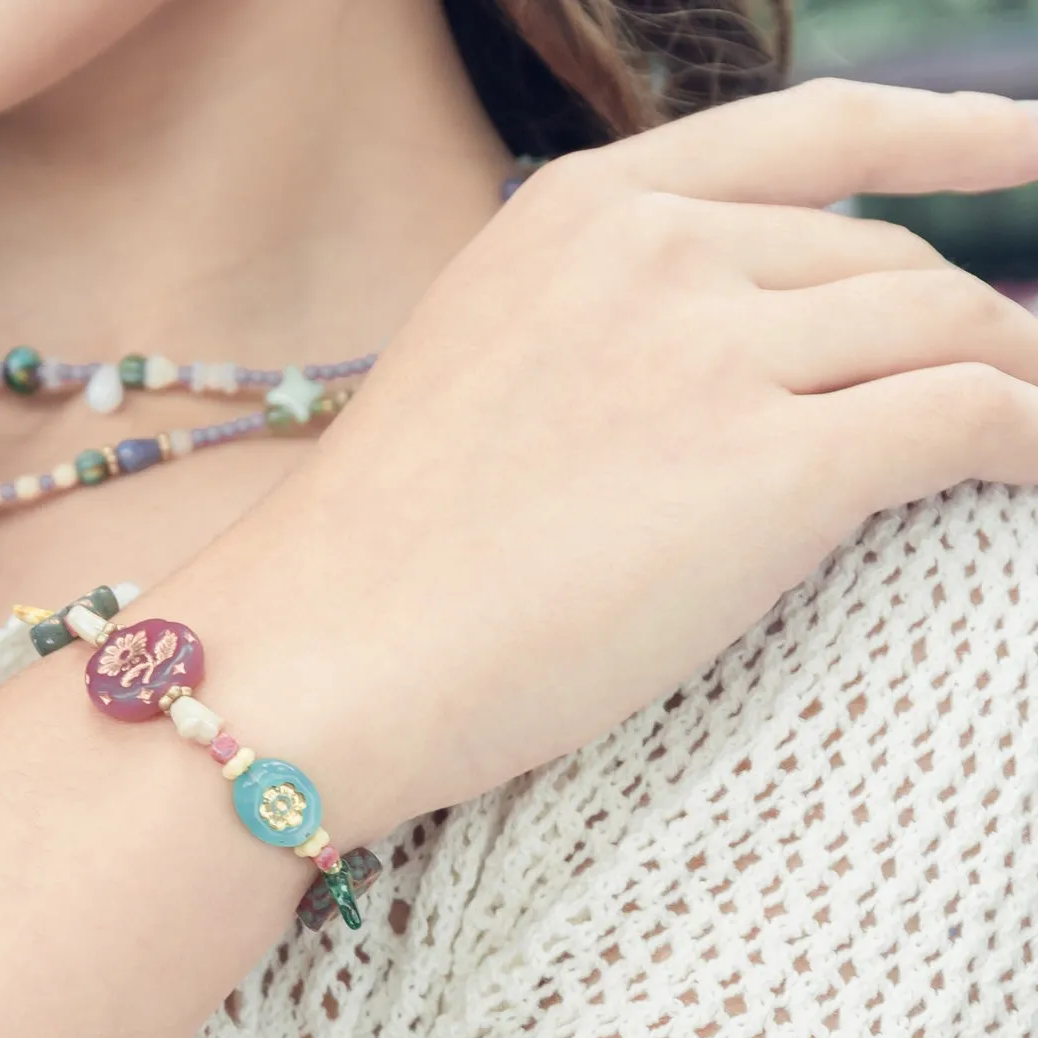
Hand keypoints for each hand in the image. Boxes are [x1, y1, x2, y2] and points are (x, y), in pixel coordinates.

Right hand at [206, 81, 1037, 839]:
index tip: (1024, 143)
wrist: (327, 652)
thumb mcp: (480, 371)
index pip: (808, 136)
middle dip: (957, 324)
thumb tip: (723, 358)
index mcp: (582, 215)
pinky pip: (965, 421)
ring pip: (945, 331)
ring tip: (1018, 443)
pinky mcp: (773, 469)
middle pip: (888, 259)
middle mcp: (660, 254)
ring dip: (1006, 386)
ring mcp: (716, 352)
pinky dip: (1025, 445)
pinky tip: (1030, 477)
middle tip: (992, 391)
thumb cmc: (381, 556)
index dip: (943, 128)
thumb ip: (601, 328)